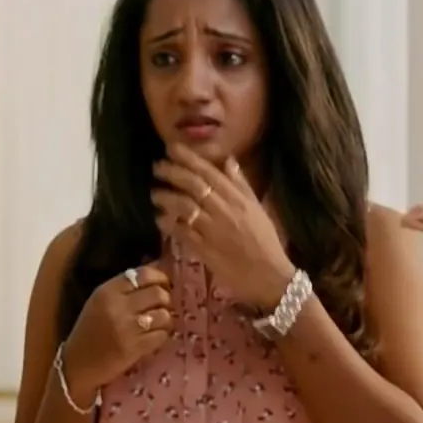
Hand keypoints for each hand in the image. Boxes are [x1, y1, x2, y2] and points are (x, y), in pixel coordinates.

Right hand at [60, 263, 173, 397]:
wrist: (76, 364)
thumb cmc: (90, 330)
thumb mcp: (100, 302)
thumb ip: (125, 286)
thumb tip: (158, 267)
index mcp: (107, 291)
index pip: (143, 274)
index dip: (160, 277)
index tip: (163, 284)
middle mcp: (117, 306)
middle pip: (158, 293)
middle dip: (165, 299)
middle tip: (160, 306)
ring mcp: (126, 328)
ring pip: (164, 314)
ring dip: (165, 319)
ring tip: (158, 323)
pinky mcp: (134, 348)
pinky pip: (162, 335)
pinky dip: (162, 335)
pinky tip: (153, 336)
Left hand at [151, 144, 292, 310]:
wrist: (268, 274)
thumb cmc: (264, 240)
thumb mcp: (257, 208)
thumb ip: (241, 184)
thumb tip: (228, 160)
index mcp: (238, 199)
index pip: (210, 172)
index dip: (188, 158)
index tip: (171, 148)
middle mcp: (224, 210)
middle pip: (194, 185)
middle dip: (172, 172)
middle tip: (156, 166)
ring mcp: (212, 229)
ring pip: (184, 206)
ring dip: (166, 197)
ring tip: (154, 193)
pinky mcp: (203, 249)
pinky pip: (181, 231)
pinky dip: (168, 223)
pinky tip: (160, 218)